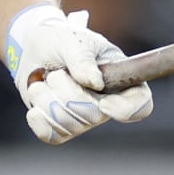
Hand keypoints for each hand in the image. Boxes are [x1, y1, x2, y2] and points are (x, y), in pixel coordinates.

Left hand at [5, 5, 152, 144]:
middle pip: (94, 117)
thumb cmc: (60, 39)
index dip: (126, 110)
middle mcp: (107, 102)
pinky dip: (39, 121)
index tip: (104, 102)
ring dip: (48, 100)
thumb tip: (95, 83)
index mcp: (121, 77)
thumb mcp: (72, 39)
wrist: (33, 47)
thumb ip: (83, 59)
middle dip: (67, 94)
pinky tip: (35, 107)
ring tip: (44, 80)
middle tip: (55, 73)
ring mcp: (84, 117)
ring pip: (70, 126)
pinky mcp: (62, 127)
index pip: (140, 103)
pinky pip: (53, 136)